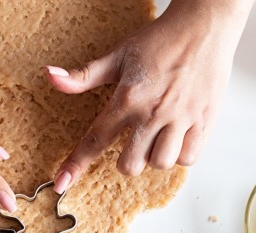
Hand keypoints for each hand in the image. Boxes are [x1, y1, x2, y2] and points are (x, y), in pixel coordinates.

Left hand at [46, 0, 252, 192]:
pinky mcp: (204, 120)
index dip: (76, 165)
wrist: (204, 24)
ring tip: (158, 136)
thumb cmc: (161, 39)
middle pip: (130, 165)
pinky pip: (189, 157)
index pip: (94, 140)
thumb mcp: (118, 56)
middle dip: (127, 161)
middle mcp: (153, 112)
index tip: (61, 184)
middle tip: (133, 142)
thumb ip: (84, 75)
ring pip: (161, 164)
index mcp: (128, 98)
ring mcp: (180, 118)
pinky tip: (178, 136)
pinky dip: (181, 153)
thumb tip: (51, 76)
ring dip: (155, 157)